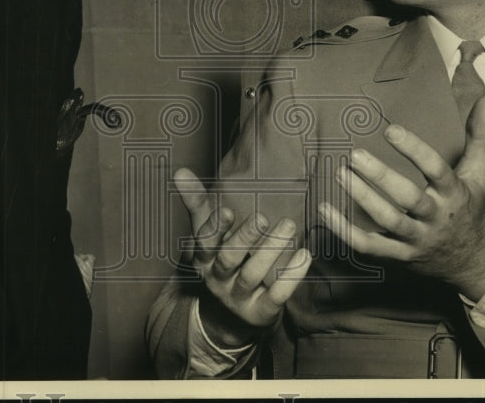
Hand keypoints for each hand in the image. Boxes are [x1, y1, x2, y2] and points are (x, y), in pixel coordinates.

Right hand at [173, 168, 311, 345]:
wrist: (232, 313)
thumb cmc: (222, 260)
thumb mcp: (207, 234)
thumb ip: (197, 203)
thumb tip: (180, 170)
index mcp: (204, 258)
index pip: (205, 243)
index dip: (215, 228)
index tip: (227, 210)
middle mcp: (218, 278)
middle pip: (228, 259)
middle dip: (245, 238)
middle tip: (262, 217)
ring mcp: (239, 297)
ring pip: (252, 275)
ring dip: (271, 251)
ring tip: (289, 226)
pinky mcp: (261, 311)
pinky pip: (277, 295)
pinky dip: (291, 276)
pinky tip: (304, 255)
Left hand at [318, 97, 484, 300]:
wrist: (472, 260)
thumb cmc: (470, 207)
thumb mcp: (478, 171)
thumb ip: (479, 134)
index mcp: (453, 193)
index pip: (435, 170)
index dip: (414, 150)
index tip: (390, 130)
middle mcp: (435, 217)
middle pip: (408, 198)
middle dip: (381, 177)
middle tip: (354, 155)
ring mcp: (416, 238)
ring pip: (388, 221)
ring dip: (362, 199)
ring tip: (339, 174)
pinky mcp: (399, 255)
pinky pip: (370, 246)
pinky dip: (345, 231)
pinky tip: (325, 210)